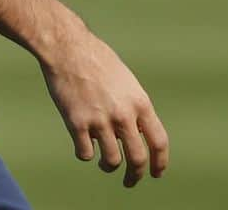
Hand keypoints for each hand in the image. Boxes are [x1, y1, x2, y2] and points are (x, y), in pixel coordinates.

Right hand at [40, 20, 168, 187]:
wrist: (67, 46)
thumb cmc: (95, 58)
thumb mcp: (125, 79)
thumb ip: (132, 105)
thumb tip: (136, 132)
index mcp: (139, 101)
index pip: (159, 142)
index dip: (160, 162)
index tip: (156, 173)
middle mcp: (123, 114)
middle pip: (137, 159)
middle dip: (135, 175)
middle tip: (130, 181)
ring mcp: (100, 119)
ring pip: (112, 161)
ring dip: (108, 166)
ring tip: (104, 163)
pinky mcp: (77, 122)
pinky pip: (85, 153)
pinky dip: (85, 153)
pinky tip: (82, 144)